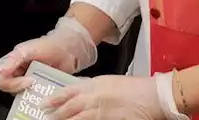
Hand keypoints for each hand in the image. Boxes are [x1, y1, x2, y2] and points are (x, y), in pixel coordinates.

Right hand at [0, 17, 98, 93]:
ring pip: (24, 94)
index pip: (3, 80)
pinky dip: (41, 96)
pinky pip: (36, 96)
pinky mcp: (40, 88)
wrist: (69, 48)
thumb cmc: (49, 45)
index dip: (13, 84)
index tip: (28, 81)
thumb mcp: (27, 50)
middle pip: (11, 90)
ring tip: (44, 86)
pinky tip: (49, 91)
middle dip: (23, 89)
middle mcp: (18, 73)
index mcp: (12, 63)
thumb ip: (11, 60)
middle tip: (36, 83)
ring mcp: (29, 81)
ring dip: (32, 93)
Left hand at [46, 75, 166, 119]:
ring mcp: (102, 112)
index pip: (69, 92)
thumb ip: (93, 88)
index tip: (44, 104)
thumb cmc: (135, 88)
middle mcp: (96, 97)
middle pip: (71, 107)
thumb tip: (79, 95)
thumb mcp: (109, 82)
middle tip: (46, 117)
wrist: (154, 96)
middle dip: (57, 114)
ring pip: (79, 119)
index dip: (55, 98)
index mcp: (95, 85)